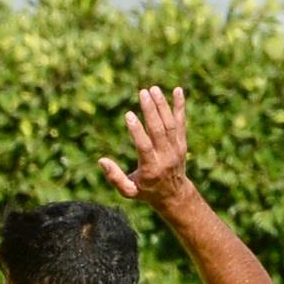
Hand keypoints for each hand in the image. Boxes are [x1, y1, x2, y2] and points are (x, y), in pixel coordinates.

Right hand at [100, 85, 191, 207]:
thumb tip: (101, 161)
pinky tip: (177, 90)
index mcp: (151, 167)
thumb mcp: (128, 191)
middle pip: (158, 129)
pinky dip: (180, 106)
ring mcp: (176, 147)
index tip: (128, 114)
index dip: (136, 130)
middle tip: (143, 93)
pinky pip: (181, 121)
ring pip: (170, 123)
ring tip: (153, 89)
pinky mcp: (182, 141)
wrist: (173, 194)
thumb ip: (115, 178)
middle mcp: (165, 156)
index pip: (144, 145)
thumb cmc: (146, 192)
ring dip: (162, 105)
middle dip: (151, 110)